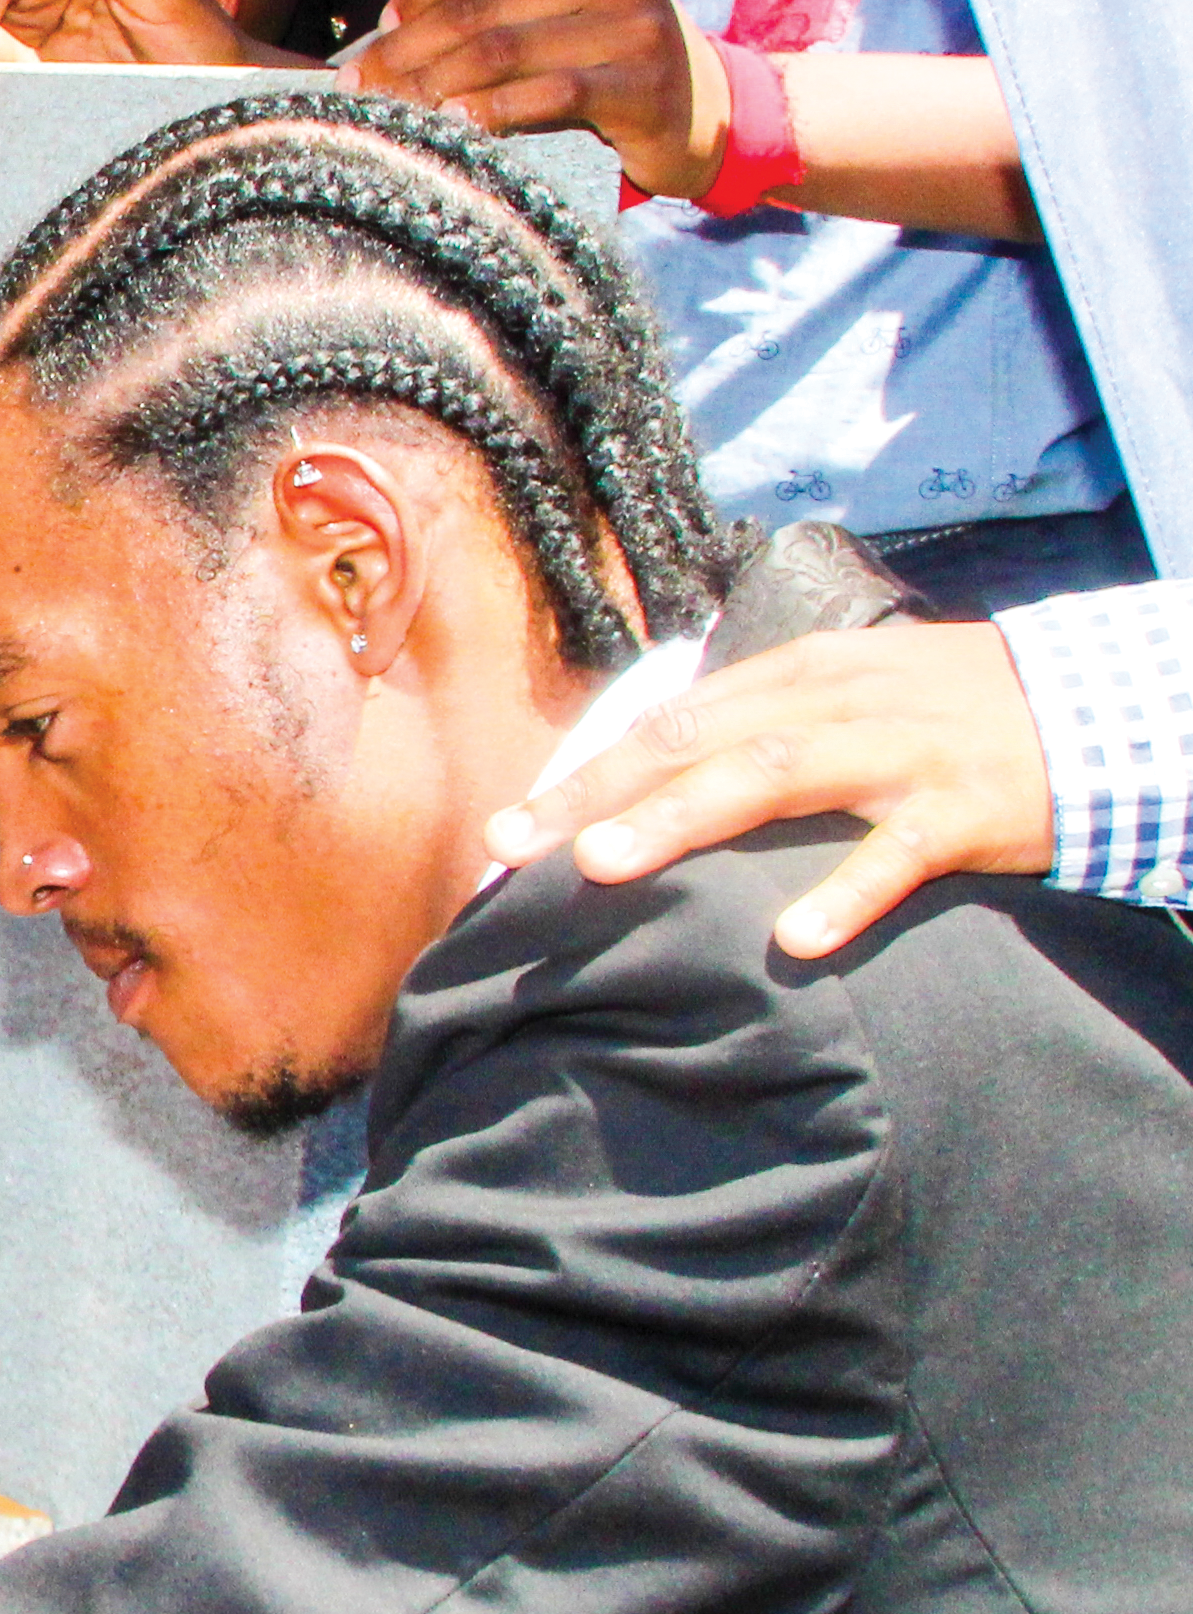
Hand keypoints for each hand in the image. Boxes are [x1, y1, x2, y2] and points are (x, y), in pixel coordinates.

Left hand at [343, 0, 724, 198]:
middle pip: (481, 7)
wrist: (701, 105)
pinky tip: (452, 125)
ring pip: (503, 54)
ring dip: (432, 85)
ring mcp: (636, 28)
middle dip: (407, 48)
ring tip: (390, 109)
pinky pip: (548, 97)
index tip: (383, 23)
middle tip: (361, 82)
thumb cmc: (610, 42)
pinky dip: (490, 111)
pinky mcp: (643, 89)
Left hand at [479, 622, 1051, 956]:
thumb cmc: (952, 713)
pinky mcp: (966, 807)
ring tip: (604, 866)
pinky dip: (847, 892)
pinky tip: (794, 939)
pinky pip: (899, 854)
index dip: (585, 771)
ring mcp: (902, 752)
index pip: (670, 720)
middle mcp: (838, 701)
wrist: (1104, 706)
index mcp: (800, 674)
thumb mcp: (850, 696)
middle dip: (597, 794)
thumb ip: (759, 727)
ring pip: (776, 776)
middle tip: (515, 848)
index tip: (510, 826)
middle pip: (696, 741)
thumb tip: (651, 779)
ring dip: (683, 820)